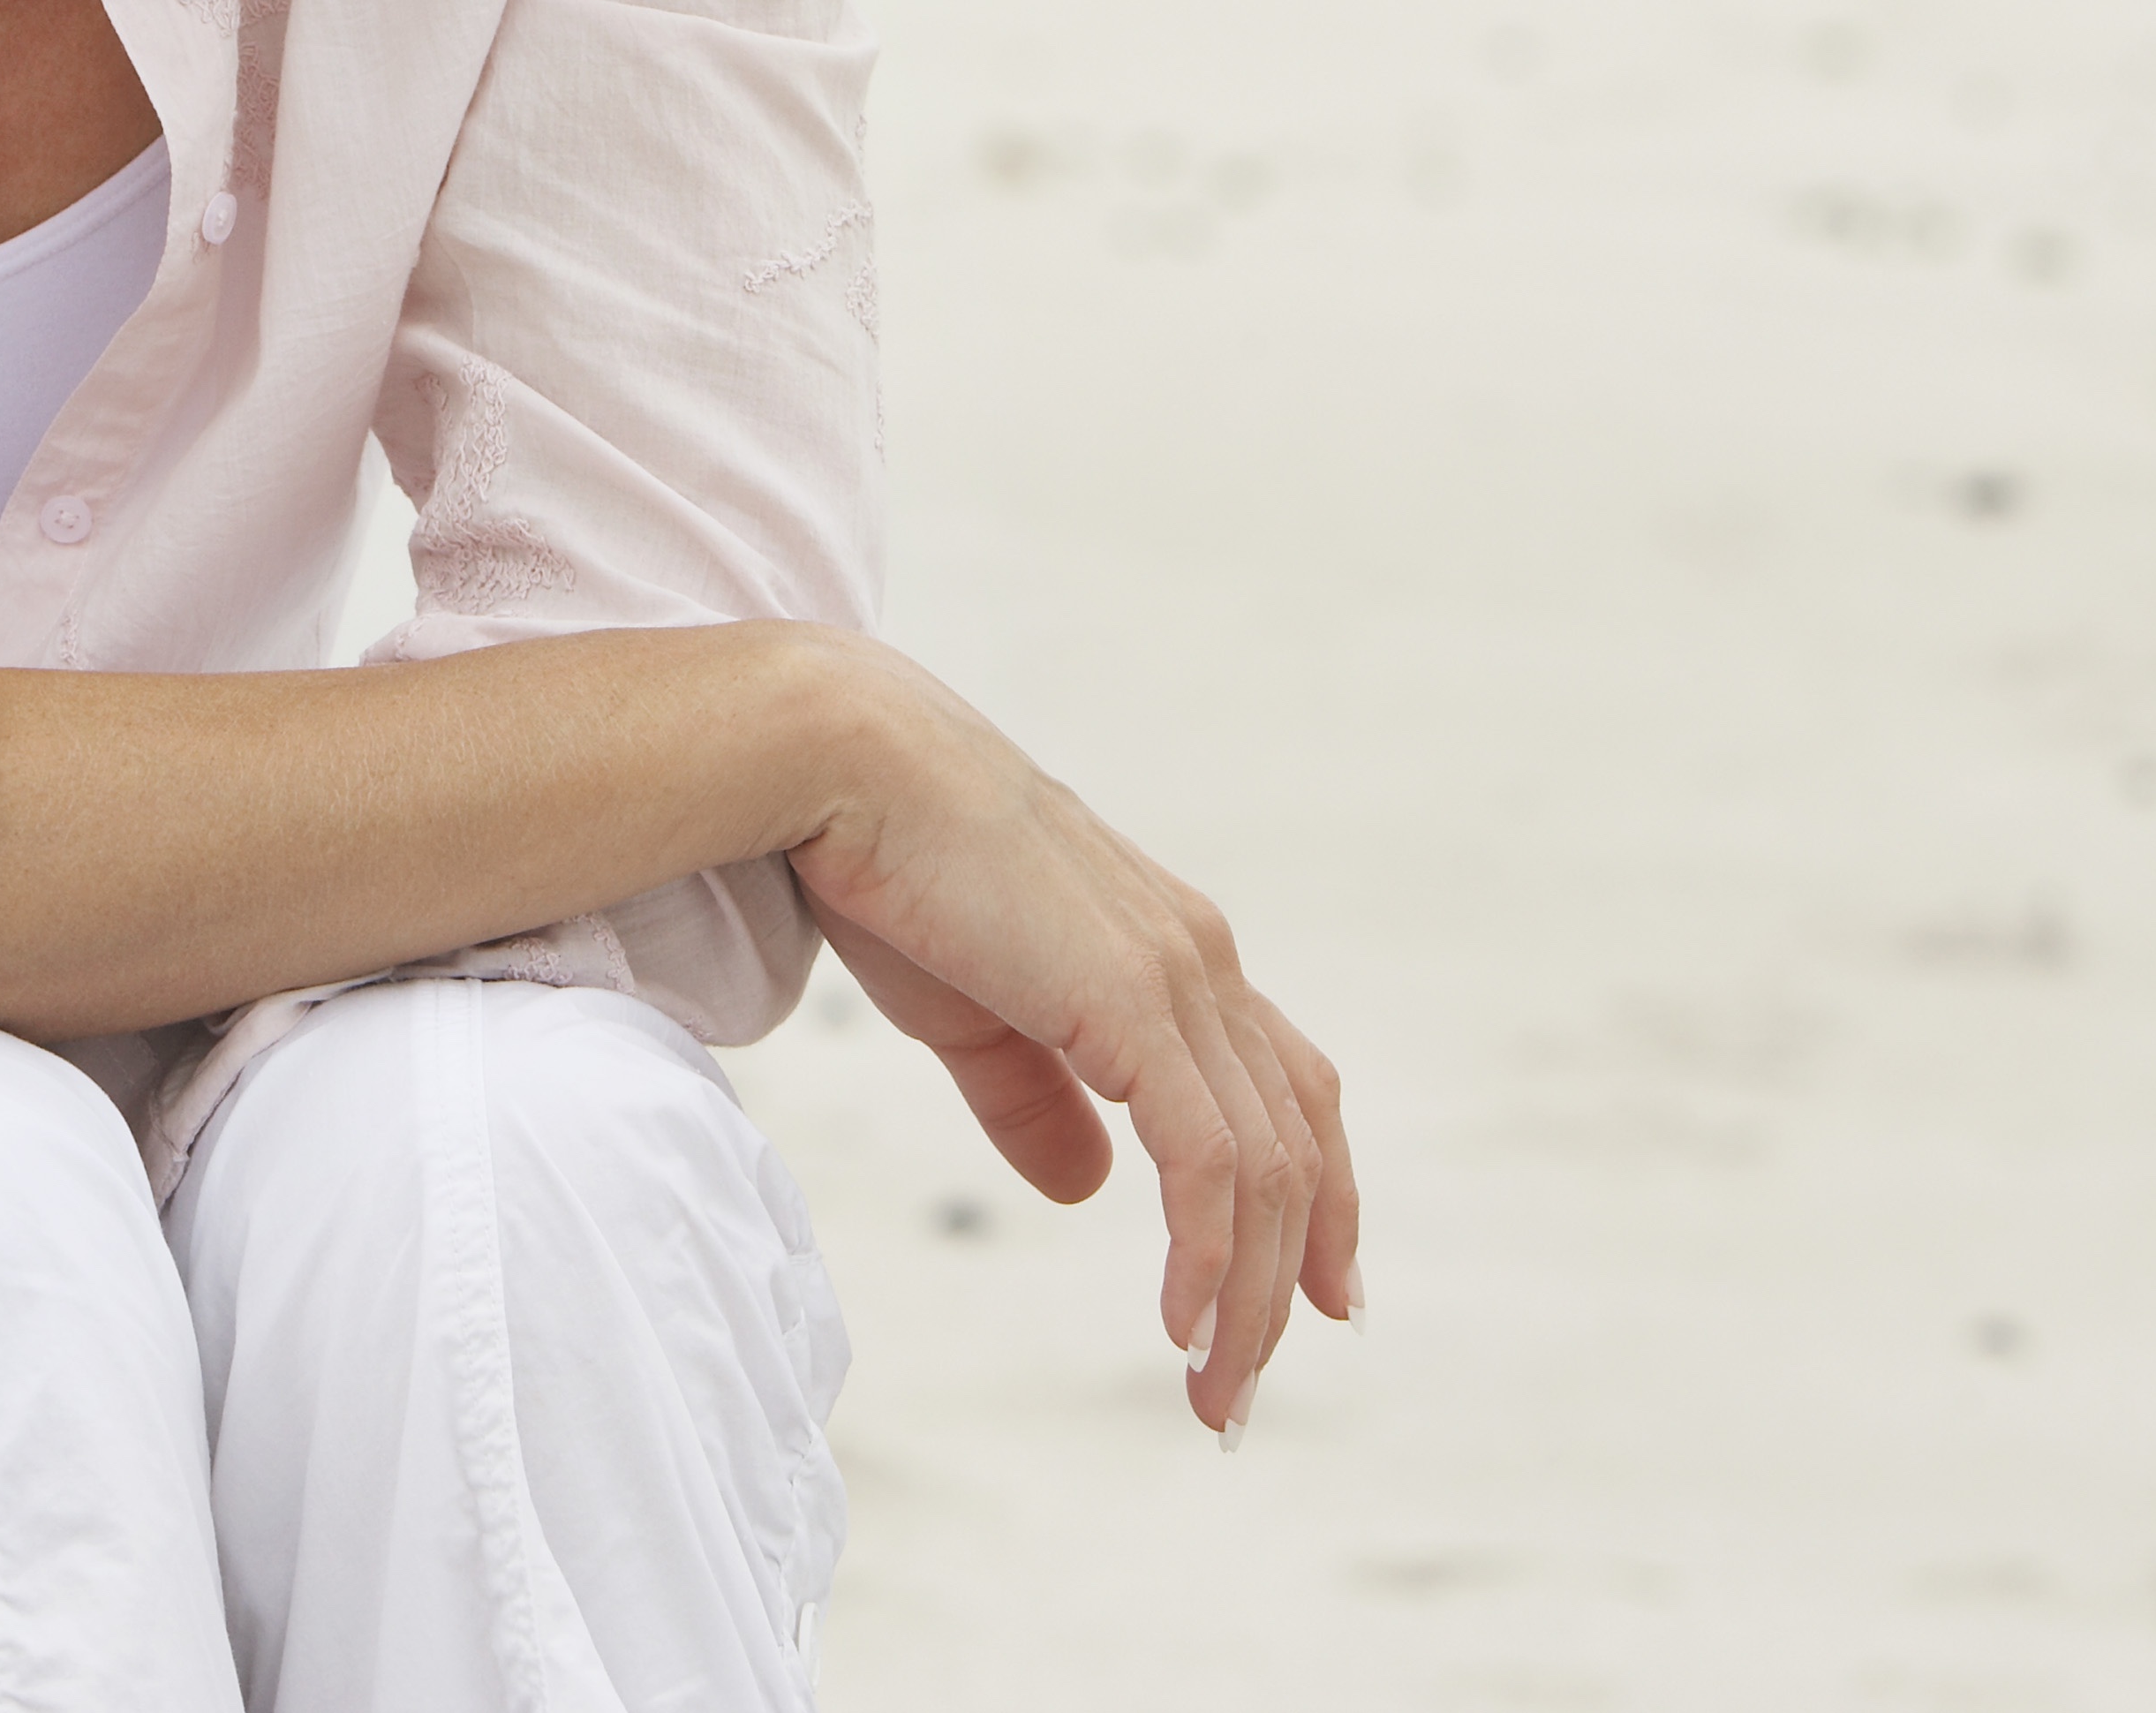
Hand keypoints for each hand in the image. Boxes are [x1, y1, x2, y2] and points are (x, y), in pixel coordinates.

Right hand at [787, 651, 1357, 1438]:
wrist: (838, 762)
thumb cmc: (888, 866)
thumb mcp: (970, 1011)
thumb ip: (1034, 1096)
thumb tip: (1087, 1187)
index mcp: (1170, 953)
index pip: (1288, 1089)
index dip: (1317, 1194)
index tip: (1314, 1297)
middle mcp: (1199, 960)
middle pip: (1299, 1140)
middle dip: (1289, 1275)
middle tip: (1243, 1388)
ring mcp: (1176, 976)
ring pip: (1266, 1168)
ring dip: (1247, 1295)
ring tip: (1212, 1391)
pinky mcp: (1132, 1001)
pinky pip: (1208, 1159)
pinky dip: (1211, 1253)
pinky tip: (1184, 1323)